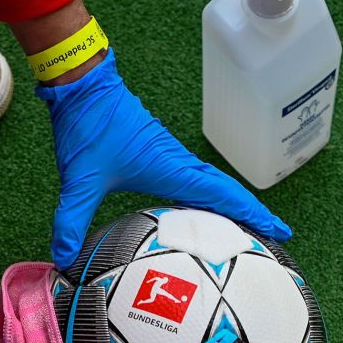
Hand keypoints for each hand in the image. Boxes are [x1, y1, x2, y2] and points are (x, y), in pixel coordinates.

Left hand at [38, 52, 292, 268]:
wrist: (83, 85)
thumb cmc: (89, 124)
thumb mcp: (78, 178)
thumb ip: (71, 220)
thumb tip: (63, 258)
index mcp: (170, 167)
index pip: (222, 196)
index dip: (252, 215)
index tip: (279, 230)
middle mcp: (177, 162)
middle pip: (225, 192)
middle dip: (251, 214)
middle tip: (274, 237)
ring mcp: (170, 157)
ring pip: (211, 185)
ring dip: (231, 206)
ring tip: (245, 231)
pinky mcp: (158, 155)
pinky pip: (193, 181)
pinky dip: (208, 198)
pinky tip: (200, 213)